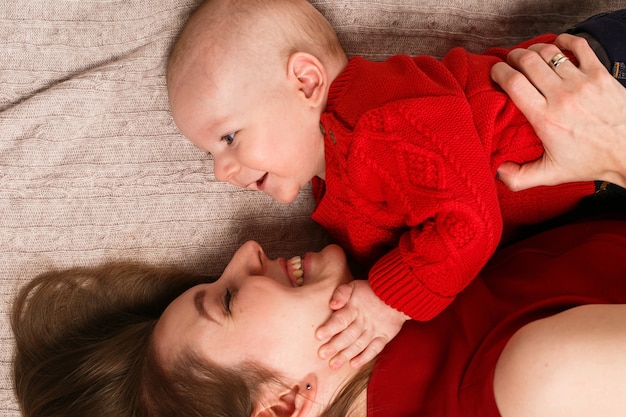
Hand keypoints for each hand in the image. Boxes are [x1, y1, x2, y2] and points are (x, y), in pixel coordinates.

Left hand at [316, 280, 408, 368]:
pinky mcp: (384, 337)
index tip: (318, 336)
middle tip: (322, 355)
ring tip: (333, 365)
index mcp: (354, 308)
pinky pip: (374, 349)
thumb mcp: (353, 286)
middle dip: (334, 346)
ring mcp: (374, 330)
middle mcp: (364, 321)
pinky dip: (364, 358)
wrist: (395, 294)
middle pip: (348, 335)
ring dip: (346, 355)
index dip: (330, 328)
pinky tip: (354, 364)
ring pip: (359, 345)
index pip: (341, 319)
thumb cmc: (368, 291)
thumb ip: (341, 293)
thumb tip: (332, 305)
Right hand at [491, 33, 625, 189]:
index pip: (514, 83)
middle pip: (528, 61)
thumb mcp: (551, 175)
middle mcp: (562, 96)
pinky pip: (579, 46)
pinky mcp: (600, 74)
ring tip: (529, 55)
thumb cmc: (591, 162)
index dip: (499, 72)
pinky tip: (557, 45)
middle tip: (510, 62)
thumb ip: (519, 177)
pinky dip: (564, 40)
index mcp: (545, 118)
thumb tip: (496, 171)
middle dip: (513, 57)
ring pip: (549, 52)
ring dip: (534, 49)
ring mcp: (582, 82)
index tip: (495, 72)